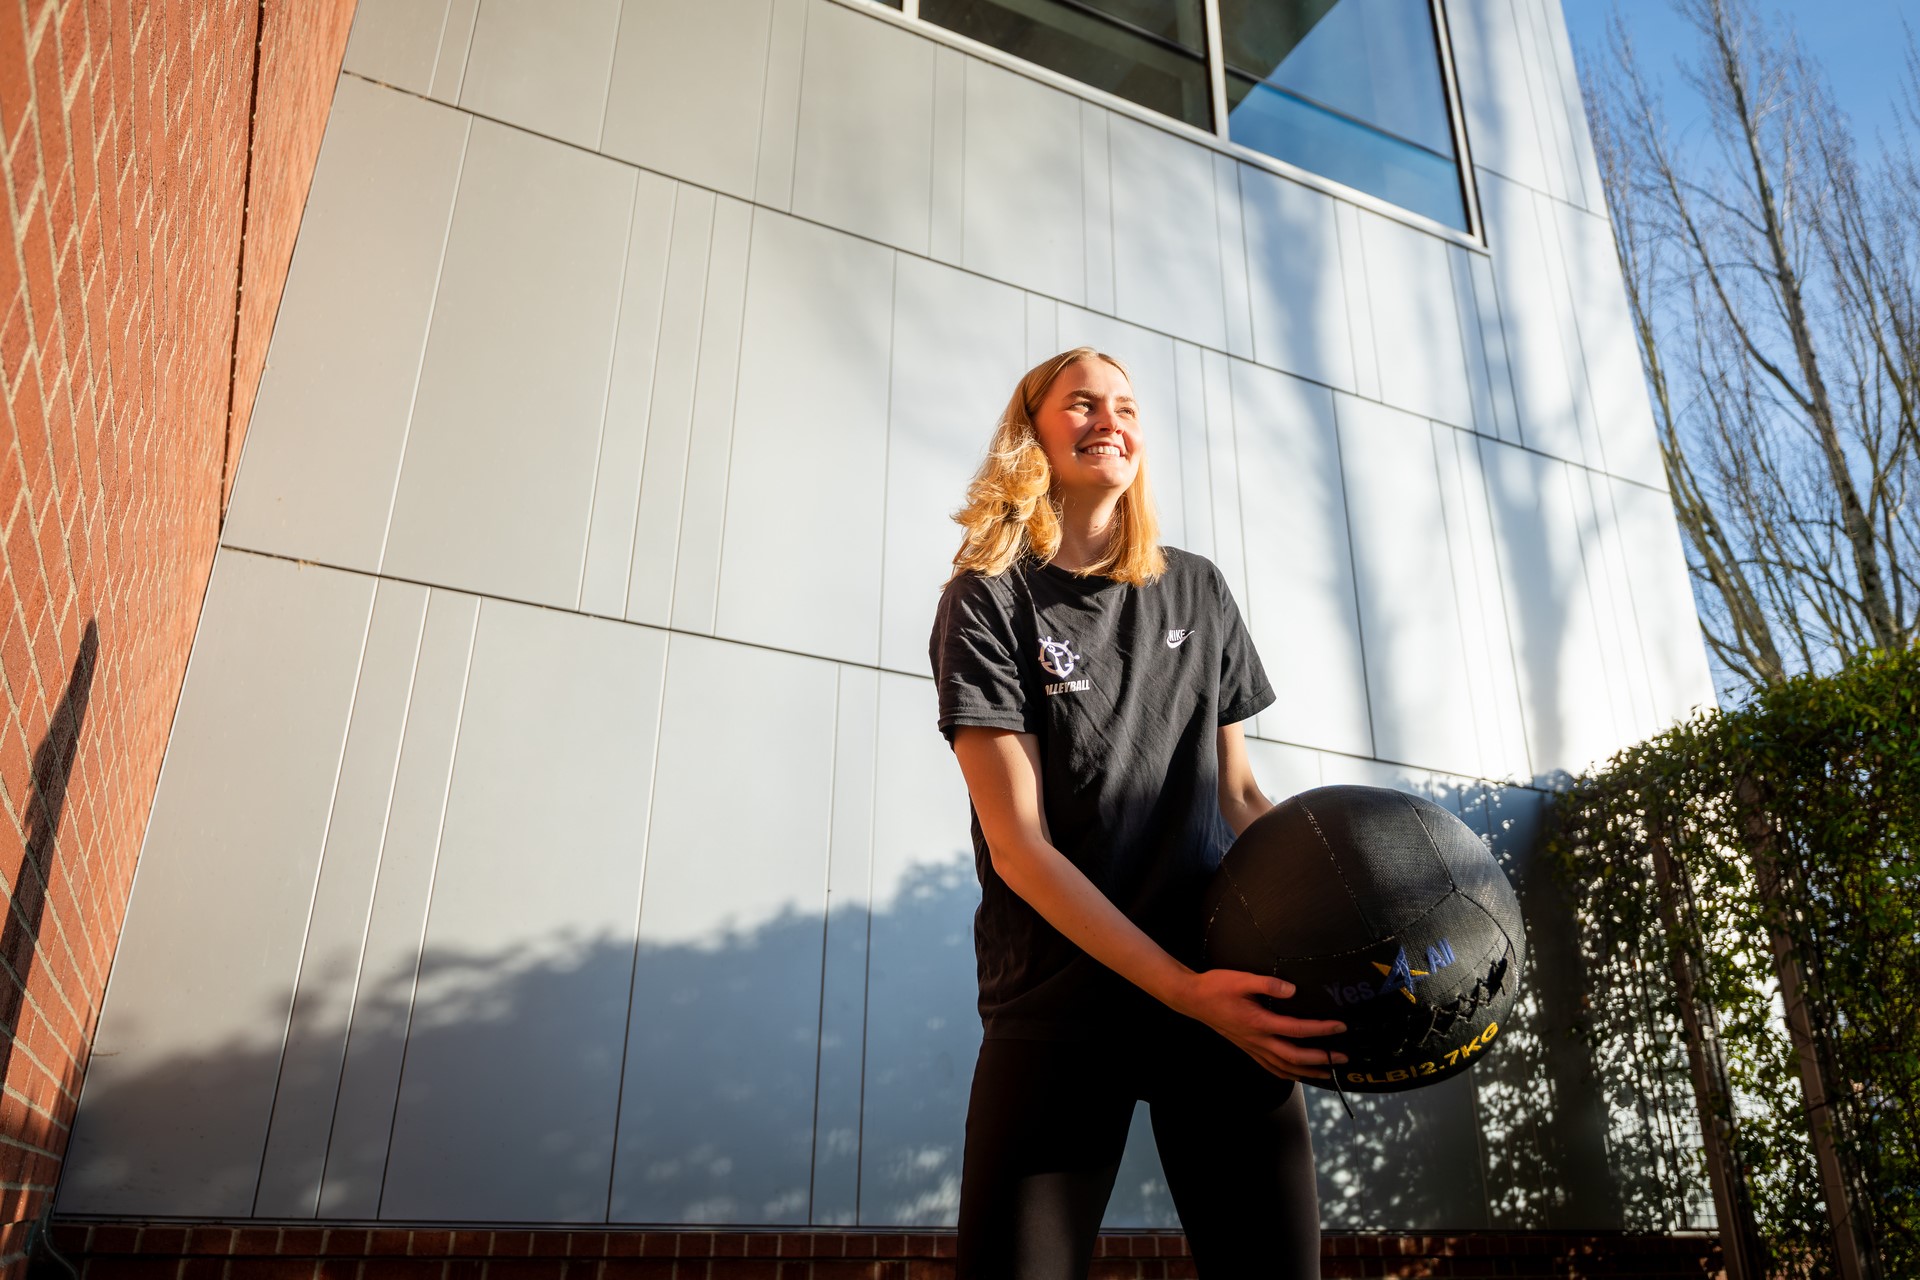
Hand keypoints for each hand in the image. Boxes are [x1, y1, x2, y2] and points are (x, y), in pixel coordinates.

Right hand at [1172, 968, 1347, 1082]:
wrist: (1193, 999)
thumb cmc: (1216, 987)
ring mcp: (1252, 1047)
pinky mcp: (1247, 1048)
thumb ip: (1269, 984)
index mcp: (1259, 1022)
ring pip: (1283, 1067)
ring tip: (1327, 1073)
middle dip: (1321, 1059)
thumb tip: (1293, 990)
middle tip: (1342, 1058)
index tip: (1340, 1027)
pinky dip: (1287, 1073)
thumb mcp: (1242, 979)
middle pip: (1294, 1057)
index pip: (1297, 1029)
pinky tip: (1296, 1074)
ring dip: (1307, 1072)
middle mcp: (1257, 1040)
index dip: (1321, 1029)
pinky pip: (1270, 1067)